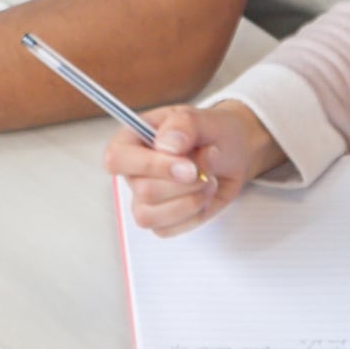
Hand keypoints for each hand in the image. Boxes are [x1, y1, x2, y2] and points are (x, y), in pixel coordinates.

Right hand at [103, 99, 283, 231]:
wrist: (233, 153)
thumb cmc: (212, 132)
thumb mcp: (204, 119)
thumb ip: (184, 125)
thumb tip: (166, 145)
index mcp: (131, 140)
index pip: (117, 159)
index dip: (150, 166)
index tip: (188, 167)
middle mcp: (133, 171)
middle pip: (143, 191)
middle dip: (185, 185)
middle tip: (207, 169)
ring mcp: (143, 198)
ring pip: (150, 216)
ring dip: (189, 201)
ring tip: (208, 181)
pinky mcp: (159, 219)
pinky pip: (166, 229)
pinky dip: (193, 215)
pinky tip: (203, 196)